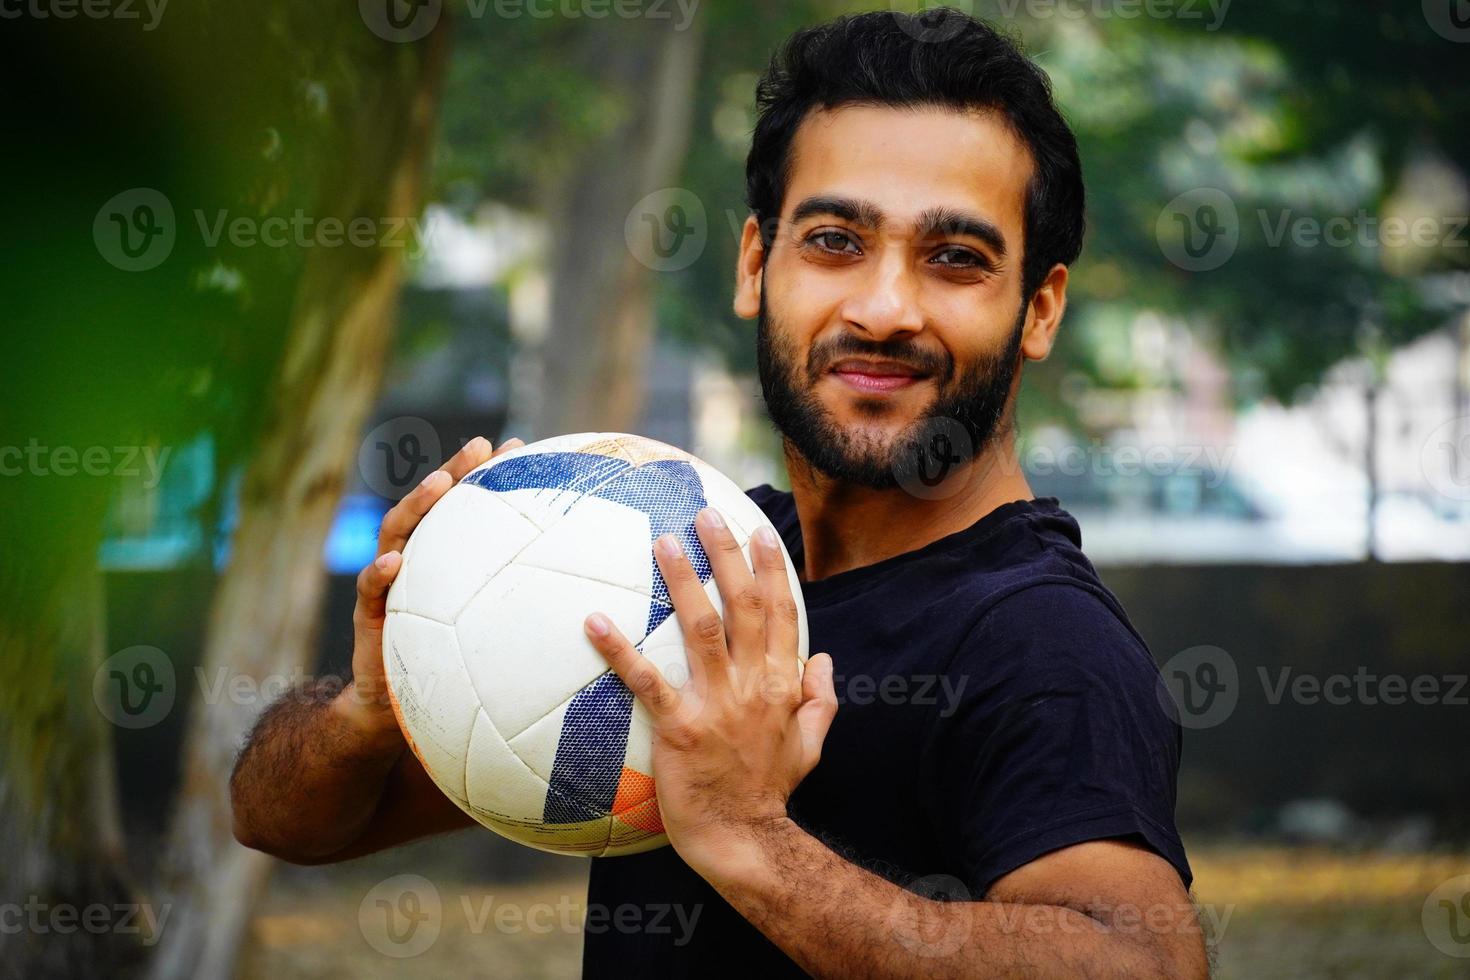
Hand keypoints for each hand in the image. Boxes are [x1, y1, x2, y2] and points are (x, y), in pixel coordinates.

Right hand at [337, 435, 524, 738]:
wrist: (398, 710)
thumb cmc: (453, 668)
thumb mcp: (490, 633)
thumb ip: (519, 607)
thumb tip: (582, 588)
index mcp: (443, 559)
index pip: (463, 506)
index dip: (485, 473)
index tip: (515, 445)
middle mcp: (415, 562)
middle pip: (431, 505)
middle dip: (454, 471)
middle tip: (479, 447)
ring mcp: (388, 583)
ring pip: (396, 532)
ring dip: (417, 505)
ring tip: (439, 485)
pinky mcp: (369, 614)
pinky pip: (370, 589)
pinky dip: (380, 572)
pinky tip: (395, 562)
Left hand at [583, 507, 836, 875]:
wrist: (743, 839)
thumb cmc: (770, 791)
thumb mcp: (810, 745)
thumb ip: (819, 699)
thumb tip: (821, 659)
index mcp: (782, 685)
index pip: (782, 614)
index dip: (772, 570)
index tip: (760, 533)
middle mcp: (753, 685)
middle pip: (743, 606)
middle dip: (727, 555)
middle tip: (705, 515)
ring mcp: (716, 705)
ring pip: (701, 629)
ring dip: (682, 581)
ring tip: (662, 542)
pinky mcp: (680, 728)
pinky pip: (647, 682)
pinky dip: (620, 649)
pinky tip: (595, 621)